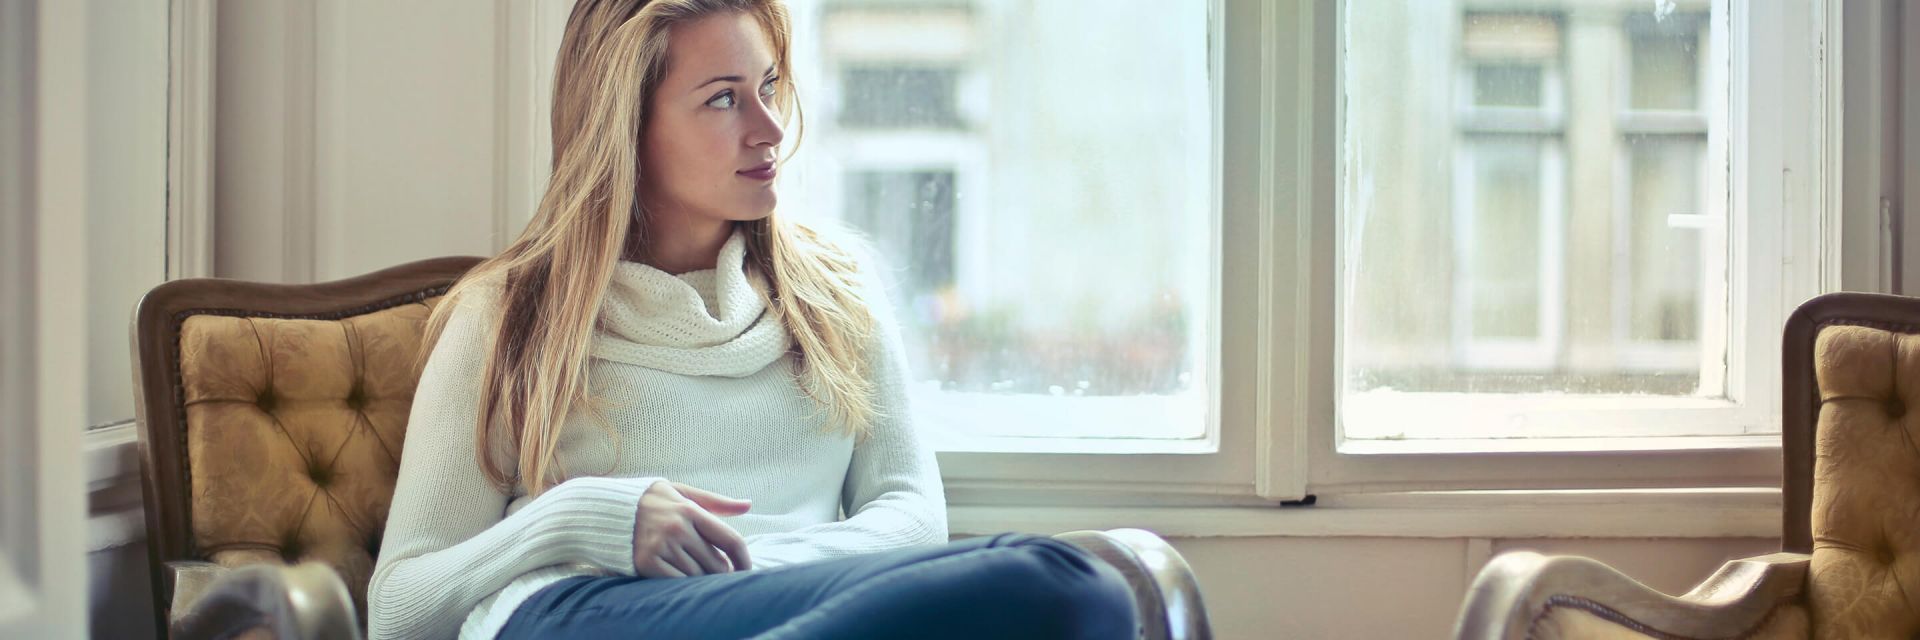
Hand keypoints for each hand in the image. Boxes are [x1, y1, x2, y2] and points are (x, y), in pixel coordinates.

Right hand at [632, 481, 752, 577]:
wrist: (603, 509)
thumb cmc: (648, 500)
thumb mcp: (680, 492)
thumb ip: (715, 501)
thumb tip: (748, 505)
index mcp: (690, 509)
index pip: (730, 540)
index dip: (744, 559)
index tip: (746, 569)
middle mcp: (677, 528)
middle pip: (716, 564)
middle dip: (720, 570)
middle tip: (713, 568)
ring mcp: (661, 546)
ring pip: (698, 577)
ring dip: (701, 578)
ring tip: (693, 569)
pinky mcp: (646, 563)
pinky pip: (677, 583)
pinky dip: (682, 583)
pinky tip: (679, 575)